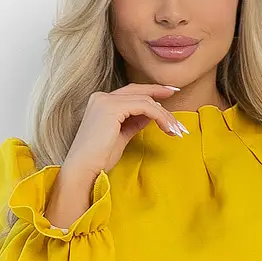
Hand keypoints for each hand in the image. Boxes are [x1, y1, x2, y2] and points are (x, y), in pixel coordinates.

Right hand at [62, 84, 186, 179]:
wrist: (83, 169)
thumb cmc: (99, 159)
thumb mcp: (121, 136)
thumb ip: (133, 122)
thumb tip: (150, 115)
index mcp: (101, 102)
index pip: (131, 92)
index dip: (151, 92)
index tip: (169, 93)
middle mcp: (102, 97)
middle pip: (139, 92)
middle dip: (161, 95)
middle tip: (178, 99)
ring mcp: (106, 101)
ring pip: (145, 100)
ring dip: (164, 115)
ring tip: (175, 129)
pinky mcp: (112, 108)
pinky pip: (144, 107)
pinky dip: (159, 116)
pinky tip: (167, 128)